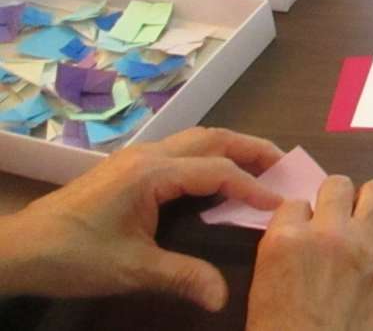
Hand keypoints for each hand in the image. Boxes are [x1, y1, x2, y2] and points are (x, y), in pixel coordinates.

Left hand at [0, 128, 283, 310]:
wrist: (18, 250)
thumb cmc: (74, 255)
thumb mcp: (132, 269)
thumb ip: (182, 276)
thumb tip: (223, 297)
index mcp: (154, 173)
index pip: (217, 171)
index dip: (252, 187)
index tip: (281, 203)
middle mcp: (149, 156)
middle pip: (212, 138)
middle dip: (251, 148)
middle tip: (284, 163)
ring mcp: (136, 158)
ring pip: (195, 139)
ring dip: (229, 148)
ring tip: (258, 165)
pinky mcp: (127, 168)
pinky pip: (180, 151)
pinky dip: (208, 157)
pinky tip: (215, 179)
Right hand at [246, 176, 372, 330]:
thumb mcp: (265, 288)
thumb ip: (283, 251)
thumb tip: (300, 235)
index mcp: (284, 241)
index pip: (294, 203)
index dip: (302, 218)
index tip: (307, 231)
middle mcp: (327, 234)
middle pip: (337, 185)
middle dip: (336, 201)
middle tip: (337, 222)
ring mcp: (365, 246)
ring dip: (370, 204)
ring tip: (366, 224)